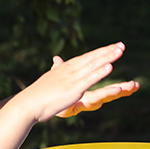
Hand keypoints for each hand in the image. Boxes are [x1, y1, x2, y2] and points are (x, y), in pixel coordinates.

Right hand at [15, 43, 129, 122]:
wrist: (27, 103)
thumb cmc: (37, 94)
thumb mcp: (49, 78)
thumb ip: (56, 70)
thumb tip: (56, 60)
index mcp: (65, 68)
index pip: (86, 57)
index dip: (101, 51)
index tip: (113, 46)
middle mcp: (70, 70)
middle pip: (92, 58)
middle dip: (108, 51)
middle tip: (122, 45)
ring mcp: (72, 79)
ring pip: (93, 65)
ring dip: (107, 57)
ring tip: (120, 50)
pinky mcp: (73, 90)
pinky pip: (89, 79)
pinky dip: (100, 72)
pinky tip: (110, 67)